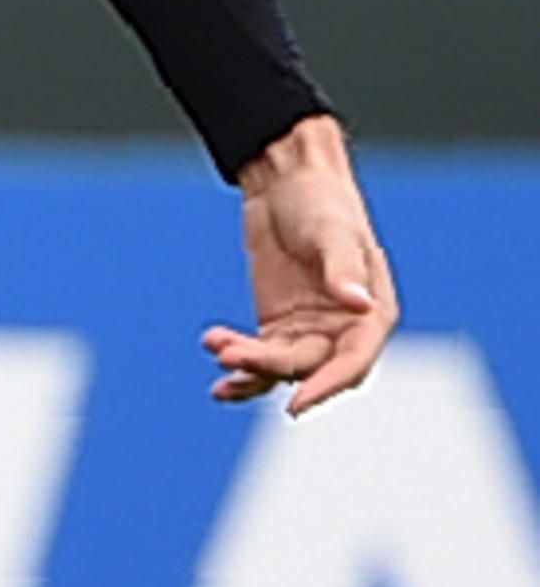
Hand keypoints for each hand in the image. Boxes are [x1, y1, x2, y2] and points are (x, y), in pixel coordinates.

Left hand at [203, 114, 396, 415]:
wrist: (288, 183)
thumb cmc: (324, 202)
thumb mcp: (334, 232)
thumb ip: (344, 269)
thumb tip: (358, 302)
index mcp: (373, 313)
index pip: (354, 362)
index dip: (327, 385)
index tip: (297, 404)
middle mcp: (344, 330)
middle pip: (309, 368)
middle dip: (270, 366)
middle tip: (234, 355)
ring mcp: (309, 332)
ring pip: (280, 368)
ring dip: (248, 366)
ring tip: (218, 349)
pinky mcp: (277, 327)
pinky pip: (259, 356)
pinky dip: (237, 360)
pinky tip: (214, 350)